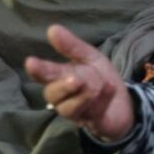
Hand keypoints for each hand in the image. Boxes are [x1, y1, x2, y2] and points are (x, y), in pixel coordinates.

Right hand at [24, 24, 135, 142]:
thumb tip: (52, 28)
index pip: (44, 74)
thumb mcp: (89, 57)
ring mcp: (75, 113)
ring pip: (69, 107)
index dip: (38, 69)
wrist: (123, 102)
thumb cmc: (100, 77)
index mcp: (60, 78)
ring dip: (85, 93)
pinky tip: (110, 89)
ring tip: (98, 85)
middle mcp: (62, 97)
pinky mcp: (91, 124)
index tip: (30, 61)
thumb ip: (71, 46)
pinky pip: (92, 113)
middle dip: (63, 85)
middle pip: (52, 94)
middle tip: (76, 79)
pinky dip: (103, 99)